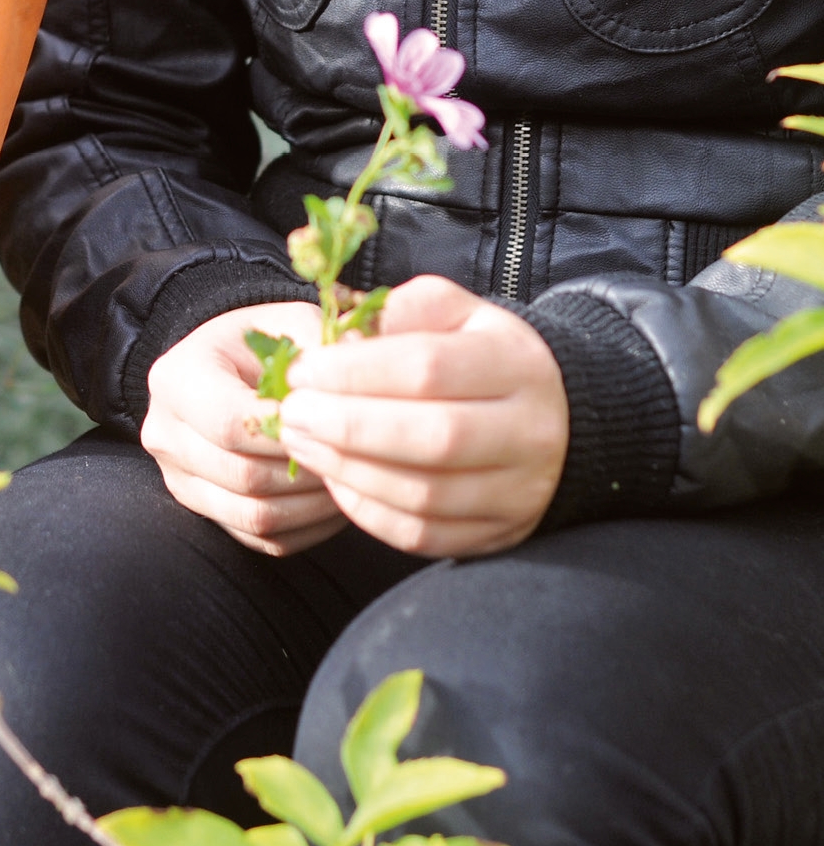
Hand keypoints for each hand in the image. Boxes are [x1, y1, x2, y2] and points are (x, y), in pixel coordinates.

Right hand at [141, 303, 346, 555]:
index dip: (290, 432)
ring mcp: (179, 478)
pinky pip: (260, 540)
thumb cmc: (265, 341)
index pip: (231, 424)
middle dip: (307, 472)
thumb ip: (323, 344)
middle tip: (358, 460)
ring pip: (252, 516)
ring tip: (353, 482)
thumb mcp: (291, 322)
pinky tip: (336, 502)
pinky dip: (306, 528)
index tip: (338, 422)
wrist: (230, 366)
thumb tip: (362, 367)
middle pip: (242, 476)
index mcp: (176, 378)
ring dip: (312, 507)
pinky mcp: (203, 510)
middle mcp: (164, 433)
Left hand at [278, 274, 568, 557]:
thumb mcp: (458, 313)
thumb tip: (348, 331)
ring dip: (349, 471)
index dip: (355, 371)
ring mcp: (520, 491)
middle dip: (346, 426)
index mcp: (517, 363)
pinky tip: (335, 480)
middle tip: (290, 412)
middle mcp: (530, 432)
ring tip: (301, 443)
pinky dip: (369, 512)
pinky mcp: (498, 534)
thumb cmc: (483, 356)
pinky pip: (424, 535)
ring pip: (425, 494)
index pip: (428, 368)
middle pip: (431, 437)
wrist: (555, 418)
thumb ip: (406, 310)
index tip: (303, 370)